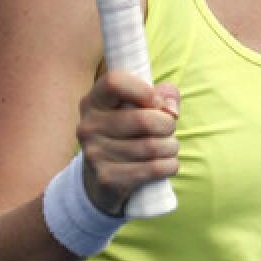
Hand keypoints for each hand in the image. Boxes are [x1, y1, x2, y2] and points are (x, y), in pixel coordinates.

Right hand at [76, 72, 180, 215]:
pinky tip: (166, 163)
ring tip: (168, 147)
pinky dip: (170, 165)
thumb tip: (171, 107)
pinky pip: (154, 169)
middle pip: (144, 119)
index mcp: (94, 101)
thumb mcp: (137, 108)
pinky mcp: (107, 178)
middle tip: (168, 129)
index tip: (156, 102)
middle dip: (168, 124)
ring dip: (171, 146)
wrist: (102, 179)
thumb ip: (161, 96)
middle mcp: (89, 126)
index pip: (115, 82)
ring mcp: (95, 154)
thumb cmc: (128, 133)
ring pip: (152, 146)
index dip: (144, 90)